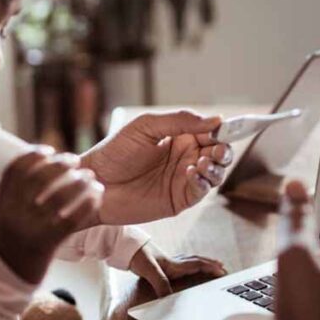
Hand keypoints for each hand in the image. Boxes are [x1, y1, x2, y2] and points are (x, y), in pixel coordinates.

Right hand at [0, 151, 103, 283]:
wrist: (4, 281)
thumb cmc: (7, 245)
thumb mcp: (1, 216)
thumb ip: (12, 194)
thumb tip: (30, 169)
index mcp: (2, 203)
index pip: (16, 168)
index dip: (34, 154)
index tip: (50, 150)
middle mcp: (13, 212)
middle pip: (40, 177)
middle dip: (61, 164)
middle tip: (75, 161)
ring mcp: (30, 228)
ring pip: (59, 196)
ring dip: (79, 183)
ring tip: (91, 178)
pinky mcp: (47, 243)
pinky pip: (71, 219)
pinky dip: (87, 204)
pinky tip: (97, 197)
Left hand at [80, 111, 232, 224]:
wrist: (95, 183)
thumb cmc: (114, 152)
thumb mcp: (146, 127)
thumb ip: (180, 121)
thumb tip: (215, 119)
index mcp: (179, 137)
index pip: (210, 132)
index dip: (221, 129)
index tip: (224, 128)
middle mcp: (185, 157)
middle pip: (218, 153)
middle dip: (223, 150)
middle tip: (216, 149)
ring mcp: (183, 179)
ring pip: (215, 173)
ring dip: (216, 166)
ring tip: (201, 162)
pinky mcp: (179, 200)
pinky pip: (201, 191)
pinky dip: (202, 182)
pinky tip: (191, 173)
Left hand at [128, 242, 226, 296]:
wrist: (125, 247)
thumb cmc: (137, 255)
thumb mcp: (148, 270)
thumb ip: (160, 283)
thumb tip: (168, 298)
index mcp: (174, 264)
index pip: (197, 264)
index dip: (210, 267)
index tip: (222, 271)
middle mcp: (174, 262)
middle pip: (197, 261)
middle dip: (211, 264)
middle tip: (223, 268)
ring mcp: (168, 261)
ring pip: (190, 260)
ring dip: (202, 263)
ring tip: (211, 265)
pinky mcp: (162, 262)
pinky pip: (182, 262)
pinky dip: (190, 263)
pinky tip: (187, 266)